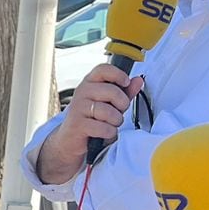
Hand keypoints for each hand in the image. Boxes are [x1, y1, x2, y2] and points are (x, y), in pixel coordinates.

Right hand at [39, 64, 143, 182]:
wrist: (70, 140)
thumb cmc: (92, 119)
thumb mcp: (110, 103)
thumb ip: (125, 92)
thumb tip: (138, 80)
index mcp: (89, 83)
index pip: (103, 69)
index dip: (118, 74)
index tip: (125, 82)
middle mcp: (82, 92)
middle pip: (112, 91)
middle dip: (122, 104)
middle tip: (118, 111)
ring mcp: (78, 108)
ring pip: (109, 112)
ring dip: (116, 122)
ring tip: (110, 124)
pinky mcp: (78, 124)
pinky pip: (104, 128)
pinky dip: (109, 133)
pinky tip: (103, 133)